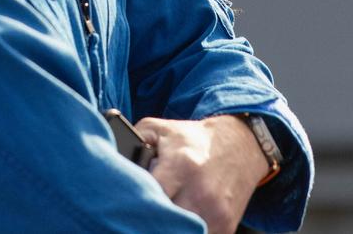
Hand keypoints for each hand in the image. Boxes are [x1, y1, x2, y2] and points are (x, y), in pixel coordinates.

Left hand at [134, 114, 265, 233]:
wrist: (241, 145)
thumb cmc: (194, 140)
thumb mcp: (161, 129)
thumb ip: (134, 139)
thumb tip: (111, 160)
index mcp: (181, 165)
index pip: (150, 198)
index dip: (135, 206)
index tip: (127, 207)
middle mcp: (200, 191)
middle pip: (165, 223)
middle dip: (149, 221)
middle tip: (140, 216)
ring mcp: (215, 213)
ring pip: (182, 233)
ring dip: (167, 228)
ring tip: (159, 218)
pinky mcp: (226, 227)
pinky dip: (187, 233)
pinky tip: (180, 223)